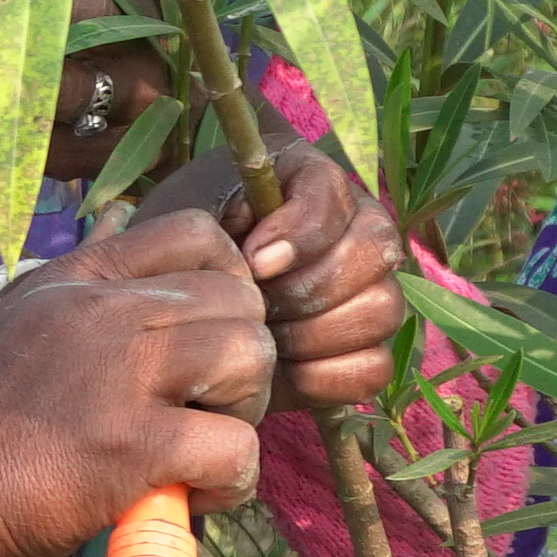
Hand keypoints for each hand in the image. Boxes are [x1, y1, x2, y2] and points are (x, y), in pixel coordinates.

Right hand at [0, 207, 272, 556]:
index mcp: (76, 280)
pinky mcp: (134, 445)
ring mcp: (118, 375)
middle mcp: (102, 312)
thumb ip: (79, 292)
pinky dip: (231, 483)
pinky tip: (190, 496)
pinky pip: (237, 447)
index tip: (209, 334)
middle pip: (241, 299)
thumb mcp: (17, 322)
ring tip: (201, 449)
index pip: (197, 231)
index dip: (230, 280)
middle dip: (242, 361)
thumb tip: (127, 238)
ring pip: (252, 358)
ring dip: (243, 413)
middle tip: (206, 410)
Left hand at [122, 140, 400, 413]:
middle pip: (375, 252)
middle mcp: (357, 228)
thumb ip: (218, 215)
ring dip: (312, 333)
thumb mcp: (183, 226)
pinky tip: (280, 370)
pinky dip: (325, 376)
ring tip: (262, 336)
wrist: (174, 322)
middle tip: (255, 305)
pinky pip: (374, 367)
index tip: (252, 262)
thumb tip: (264, 259)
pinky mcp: (366, 350)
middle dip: (306, 288)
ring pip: (382, 310)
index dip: (299, 234)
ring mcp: (371, 290)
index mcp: (311, 180)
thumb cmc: (178, 259)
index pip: (337, 198)